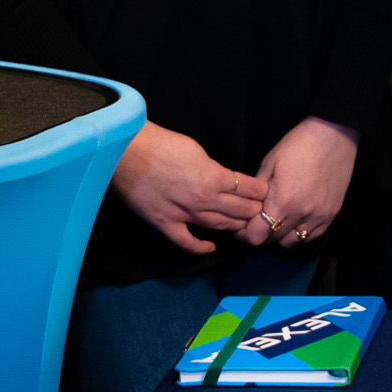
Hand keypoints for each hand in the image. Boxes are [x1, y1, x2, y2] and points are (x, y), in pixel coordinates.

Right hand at [111, 123, 267, 256]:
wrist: (128, 151)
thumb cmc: (161, 144)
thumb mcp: (197, 150)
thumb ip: (213, 169)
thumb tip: (222, 179)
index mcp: (214, 177)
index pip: (249, 189)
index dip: (260, 191)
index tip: (264, 192)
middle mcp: (204, 199)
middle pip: (239, 210)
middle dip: (253, 210)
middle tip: (260, 211)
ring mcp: (184, 214)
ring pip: (219, 226)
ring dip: (235, 226)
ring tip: (244, 225)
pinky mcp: (164, 223)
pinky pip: (187, 242)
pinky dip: (201, 247)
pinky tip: (211, 247)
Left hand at [248, 117, 359, 249]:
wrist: (334, 136)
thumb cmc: (298, 145)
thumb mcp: (269, 163)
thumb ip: (257, 190)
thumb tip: (249, 207)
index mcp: (282, 202)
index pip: (256, 236)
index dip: (244, 234)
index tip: (241, 226)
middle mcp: (301, 215)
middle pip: (272, 240)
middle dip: (260, 232)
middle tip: (256, 220)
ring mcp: (318, 217)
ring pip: (291, 243)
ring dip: (280, 235)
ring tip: (278, 219)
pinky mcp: (331, 215)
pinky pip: (311, 236)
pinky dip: (300, 233)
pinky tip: (295, 219)